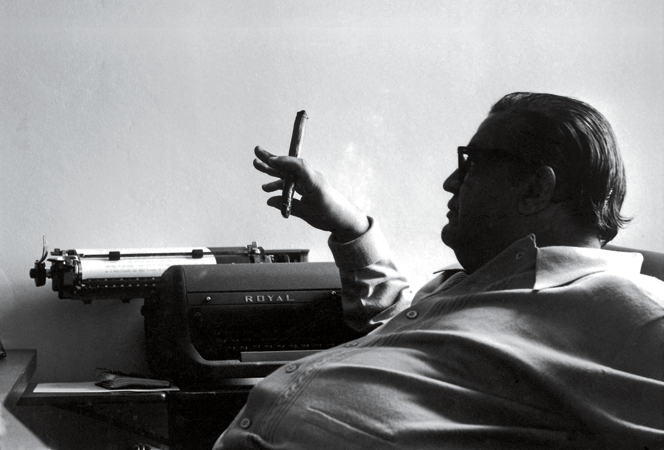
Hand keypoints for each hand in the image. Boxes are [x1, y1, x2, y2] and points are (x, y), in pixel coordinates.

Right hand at [253, 146, 369, 241]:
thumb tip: (269, 200)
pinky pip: (290, 185)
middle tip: (257, 151)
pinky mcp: (306, 189)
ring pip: (287, 175)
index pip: (299, 166)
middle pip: (288, 166)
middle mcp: (310, 179)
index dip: (285, 162)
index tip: (271, 160)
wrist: (344, 219)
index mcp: (314, 182)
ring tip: (257, 166)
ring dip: (272, 171)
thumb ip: (289, 206)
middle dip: (272, 159)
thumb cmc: (330, 214)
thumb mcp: (308, 213)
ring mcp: (307, 183)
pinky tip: (268, 192)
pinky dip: (279, 187)